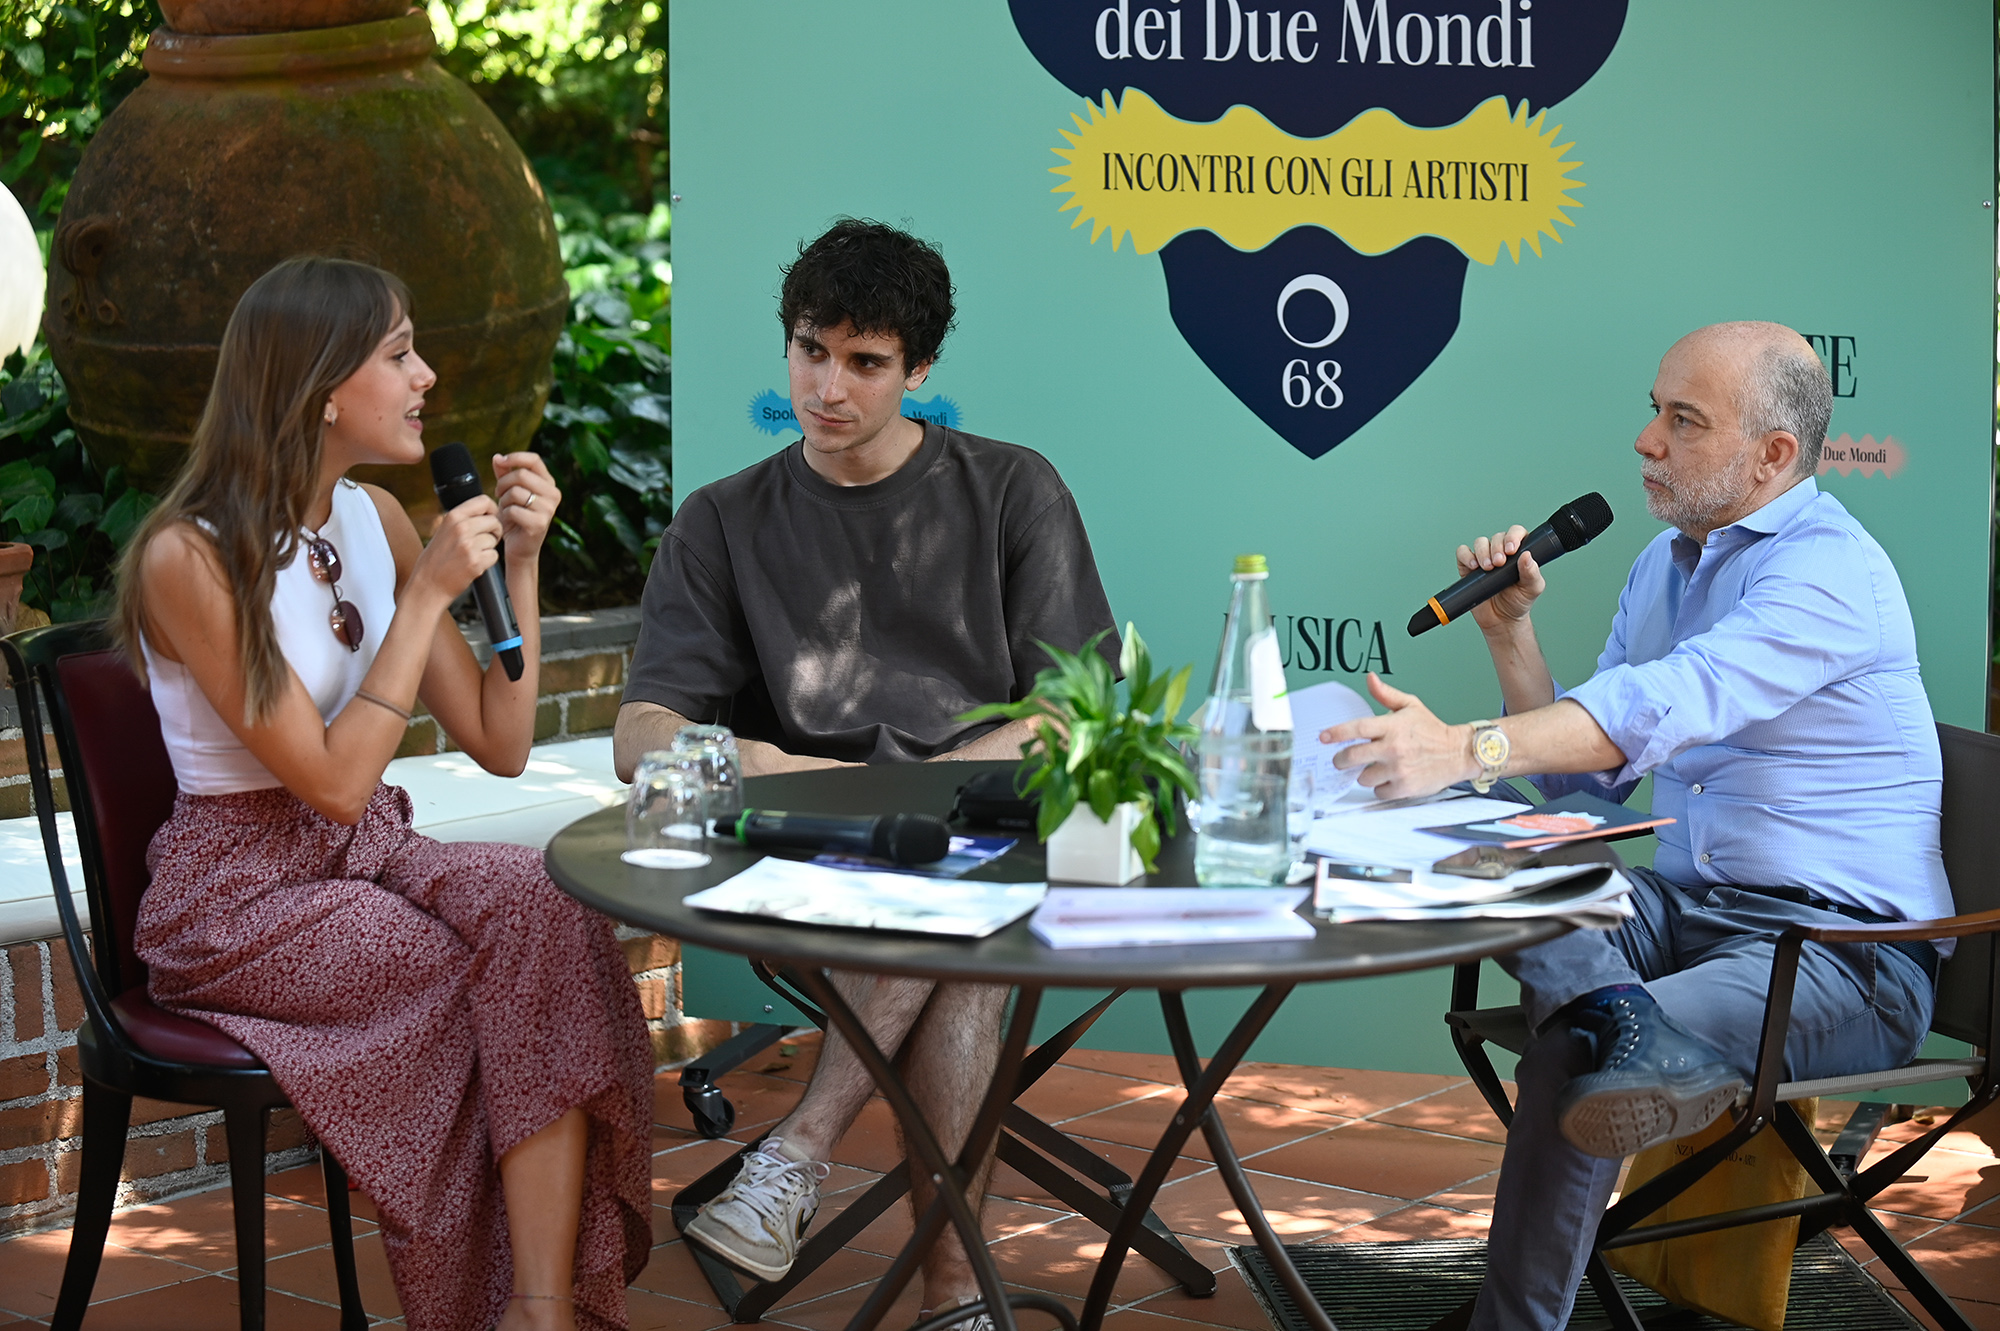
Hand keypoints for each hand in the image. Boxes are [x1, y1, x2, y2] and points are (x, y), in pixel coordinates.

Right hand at [411, 494, 500, 605]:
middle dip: (495, 531)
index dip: (492, 510)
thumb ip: (463, 520)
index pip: (484, 501)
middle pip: (494, 521)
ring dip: (489, 548)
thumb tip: (489, 511)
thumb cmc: (437, 558)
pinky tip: (474, 565)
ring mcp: (468, 545)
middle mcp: (461, 528)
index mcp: (453, 517)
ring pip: (494, 539)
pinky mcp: (475, 562)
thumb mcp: (444, 531)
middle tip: (485, 541)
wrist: (428, 585)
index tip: (490, 519)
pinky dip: (488, 561)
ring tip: (474, 554)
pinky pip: (494, 555)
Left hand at [492, 452, 560, 561]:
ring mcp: (548, 509)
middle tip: (498, 493)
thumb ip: (505, 474)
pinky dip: (504, 514)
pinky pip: (513, 509)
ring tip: (504, 509)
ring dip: (503, 500)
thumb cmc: (515, 517)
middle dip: (503, 483)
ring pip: (515, 492)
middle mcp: (553, 494)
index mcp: (549, 483)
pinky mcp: (539, 523)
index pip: (534, 460)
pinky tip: (507, 521)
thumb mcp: (509, 492)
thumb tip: (497, 457)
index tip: (500, 462)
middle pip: (521, 474)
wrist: (520, 547)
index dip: (515, 457)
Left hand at [1320, 673, 1476, 799]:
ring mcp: (1399, 769)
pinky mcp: (1405, 787)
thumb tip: (1370, 678)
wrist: (1458, 753)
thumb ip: (1386, 694)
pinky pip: (1378, 791)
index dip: (1337, 733)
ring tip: (1375, 767)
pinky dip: (1380, 787)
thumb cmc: (1433, 730)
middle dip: (1340, 760)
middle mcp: (1394, 748)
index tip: (1323, 737)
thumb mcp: (1411, 706)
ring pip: (1363, 777)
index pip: (1358, 729)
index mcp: (1393, 726)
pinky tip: (1388, 778)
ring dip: (1365, 774)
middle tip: (1340, 760)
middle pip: (1353, 756)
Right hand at [1455, 524, 1544, 632]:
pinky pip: (1463, 553)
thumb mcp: (1532, 588)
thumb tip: (1527, 556)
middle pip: (1497, 537)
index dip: (1513, 537)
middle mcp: (1500, 552)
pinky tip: (1474, 566)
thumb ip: (1532, 572)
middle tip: (1500, 563)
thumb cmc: (1518, 602)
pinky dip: (1466, 556)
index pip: (1516, 533)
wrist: (1501, 620)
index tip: (1512, 550)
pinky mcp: (1468, 568)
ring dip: (1483, 552)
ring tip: (1488, 568)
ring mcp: (1484, 558)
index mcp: (1519, 552)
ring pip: (1480, 542)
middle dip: (1497, 548)